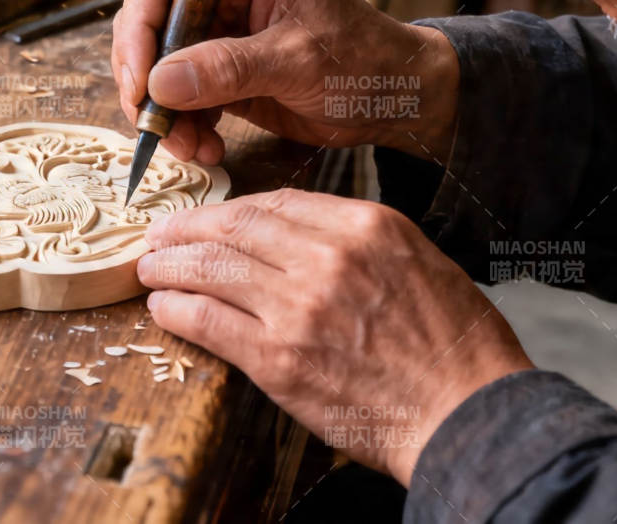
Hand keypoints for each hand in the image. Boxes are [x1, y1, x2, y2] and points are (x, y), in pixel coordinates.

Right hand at [112, 0, 458, 164]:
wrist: (397, 100)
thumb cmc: (363, 62)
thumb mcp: (296, 62)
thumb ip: (227, 69)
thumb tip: (158, 83)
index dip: (139, 28)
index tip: (138, 82)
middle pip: (152, 28)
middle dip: (147, 82)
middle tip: (152, 125)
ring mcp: (221, 36)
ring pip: (161, 71)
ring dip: (166, 114)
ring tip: (191, 149)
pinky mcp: (224, 75)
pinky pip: (183, 99)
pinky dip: (186, 128)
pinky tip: (207, 150)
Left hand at [136, 189, 531, 483]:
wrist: (466, 413)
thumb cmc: (455, 346)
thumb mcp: (419, 262)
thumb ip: (361, 243)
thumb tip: (304, 240)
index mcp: (366, 226)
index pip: (277, 203)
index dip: (232, 209)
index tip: (211, 217)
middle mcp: (328, 256)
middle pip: (235, 227)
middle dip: (188, 229)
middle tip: (161, 234)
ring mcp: (299, 306)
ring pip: (211, 268)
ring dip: (170, 266)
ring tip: (150, 268)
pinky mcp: (278, 358)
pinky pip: (207, 321)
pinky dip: (176, 310)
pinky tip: (162, 308)